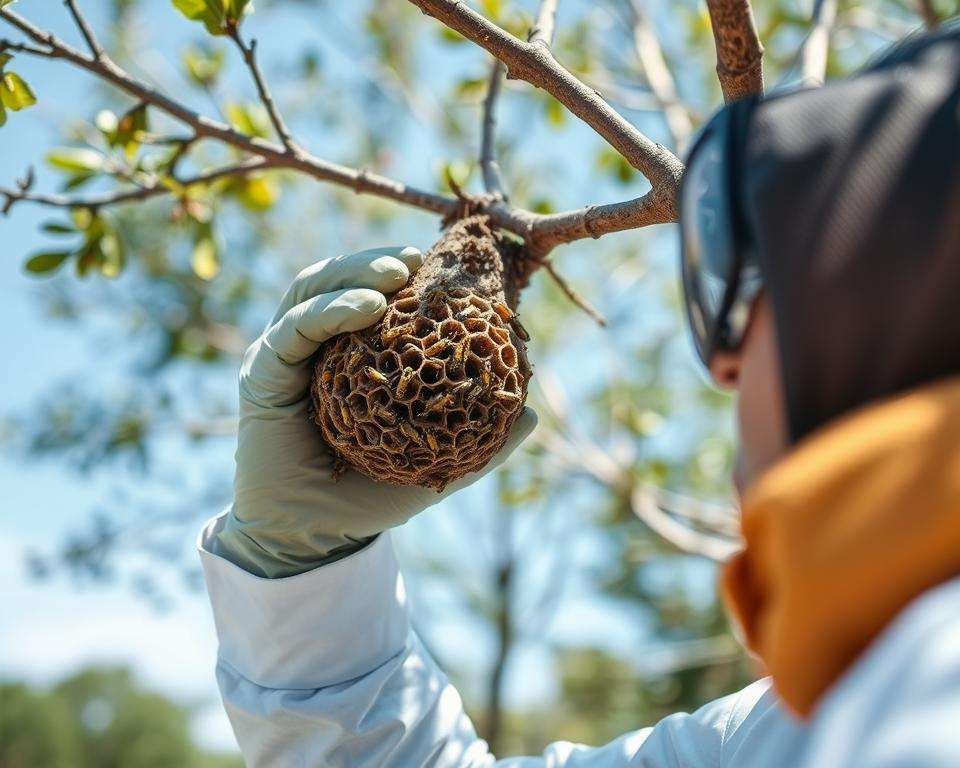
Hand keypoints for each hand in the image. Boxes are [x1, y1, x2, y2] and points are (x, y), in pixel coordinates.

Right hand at [214, 245, 537, 576]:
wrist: (316, 537)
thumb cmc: (372, 498)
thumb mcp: (436, 464)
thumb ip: (482, 440)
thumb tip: (533, 415)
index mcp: (350, 357)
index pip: (374, 298)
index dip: (404, 276)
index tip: (443, 268)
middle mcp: (314, 347)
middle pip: (340, 282)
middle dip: (376, 262)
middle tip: (416, 259)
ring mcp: (285, 356)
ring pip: (313, 292)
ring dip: (353, 273)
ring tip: (396, 273)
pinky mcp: (262, 373)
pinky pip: (294, 330)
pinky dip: (329, 310)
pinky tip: (366, 307)